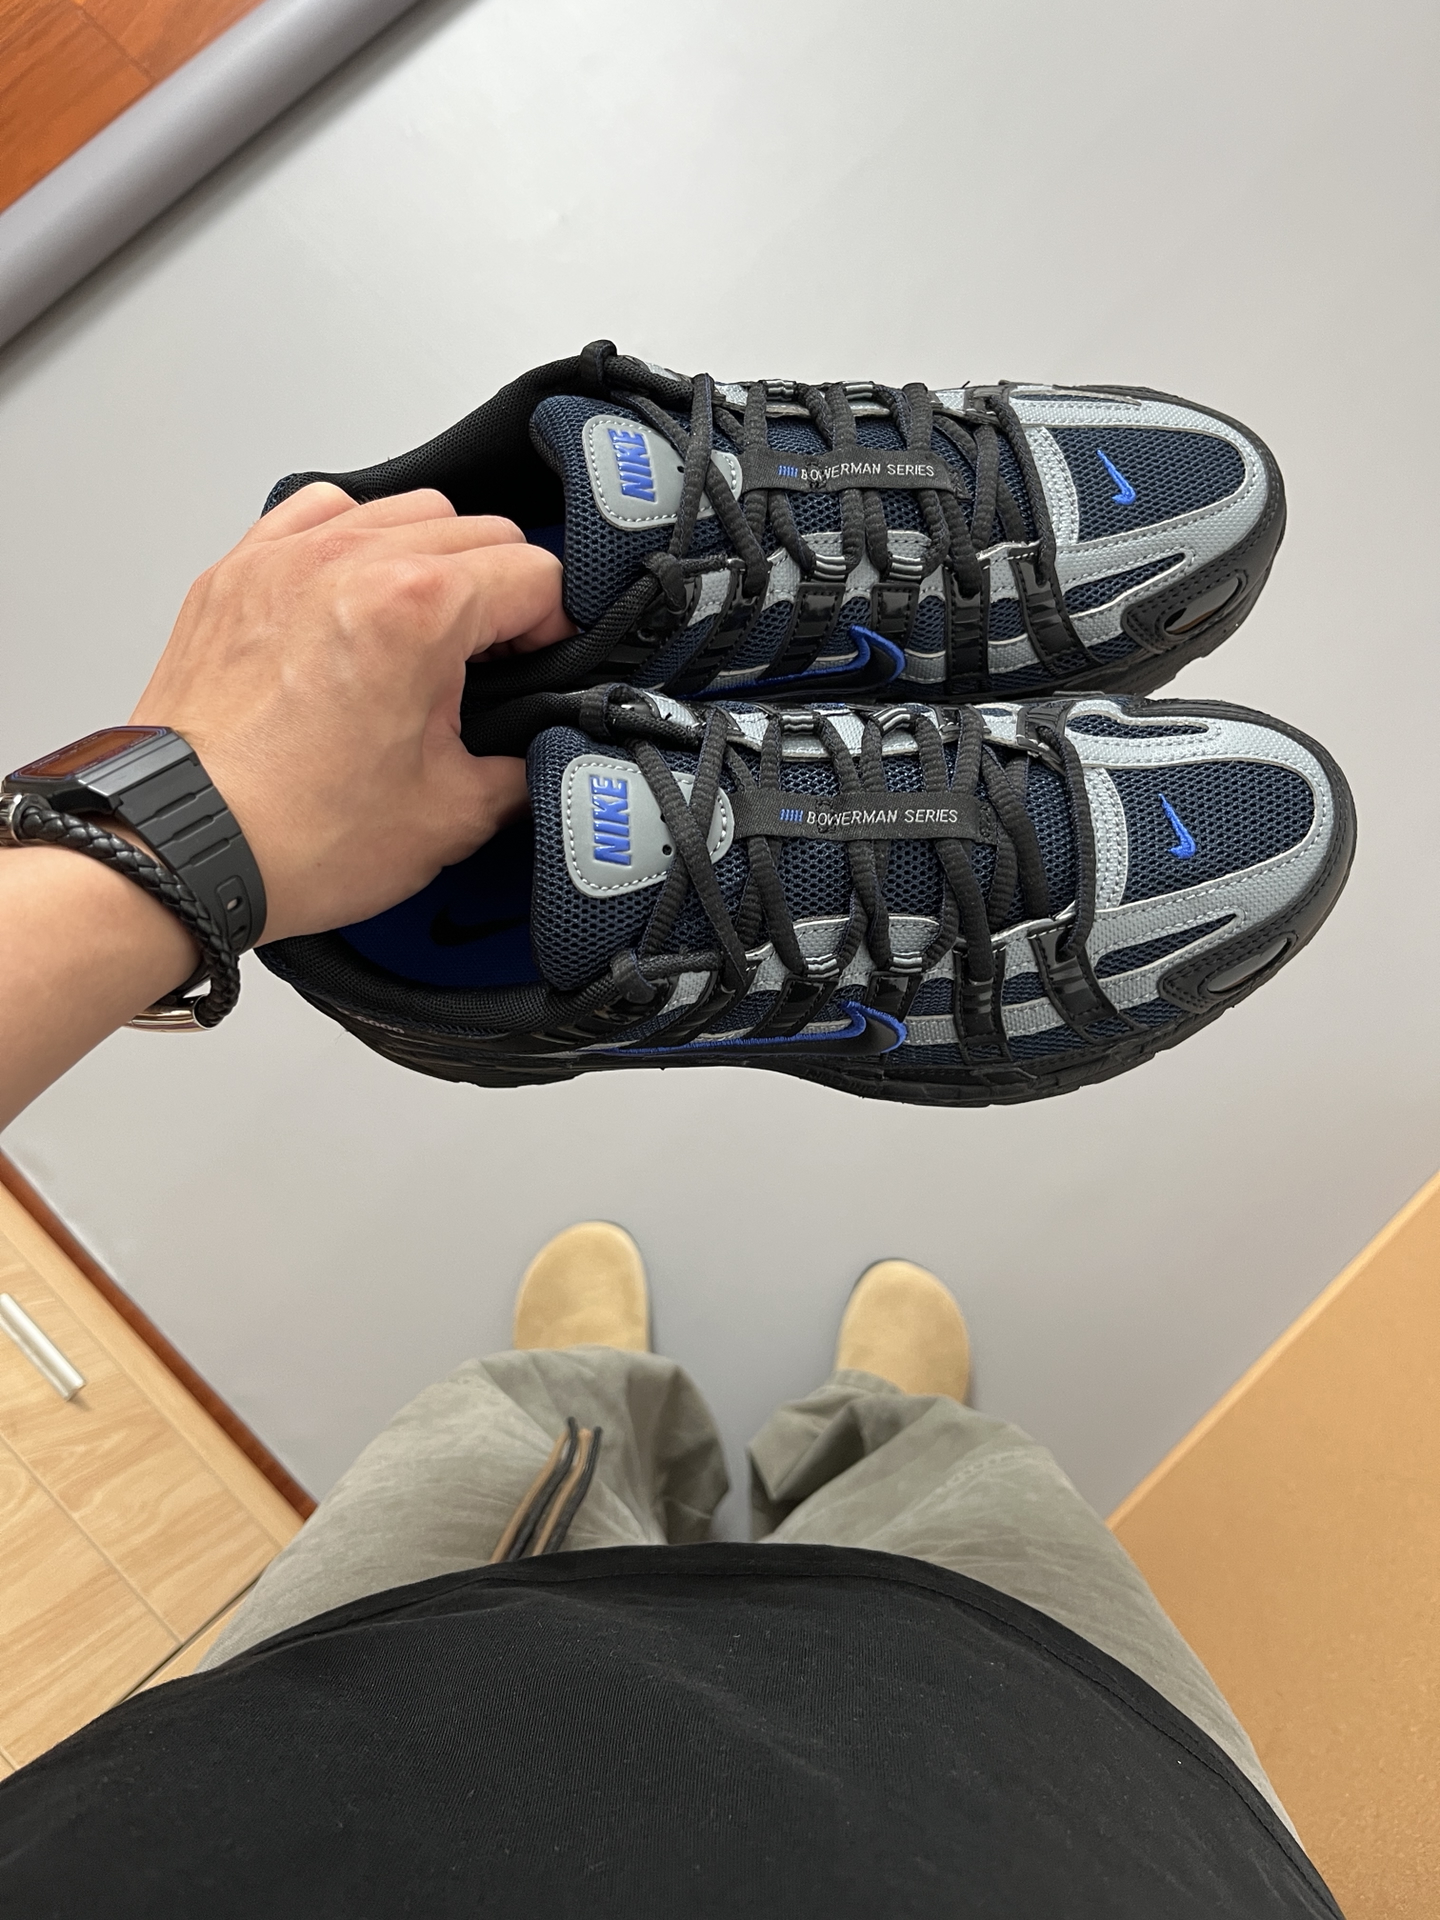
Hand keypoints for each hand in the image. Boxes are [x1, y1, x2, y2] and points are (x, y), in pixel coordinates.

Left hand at [129, 483, 571, 943]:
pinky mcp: (240, 574)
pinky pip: (318, 513)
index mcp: (415, 608)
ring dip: (434, 559)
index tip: (545, 664)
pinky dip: (354, 542)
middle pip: (477, 530)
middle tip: (495, 662)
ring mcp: (287, 559)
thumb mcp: (449, 818)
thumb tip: (540, 756)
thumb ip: (521, 771)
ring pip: (402, 509)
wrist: (182, 848)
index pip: (534, 572)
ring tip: (427, 632)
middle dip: (503, 593)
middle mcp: (349, 562)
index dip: (559, 625)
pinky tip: (358, 599)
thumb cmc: (289, 834)